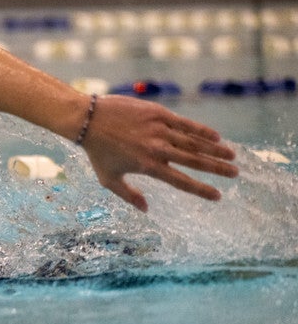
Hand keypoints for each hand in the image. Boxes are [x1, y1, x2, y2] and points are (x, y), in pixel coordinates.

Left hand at [81, 95, 237, 211]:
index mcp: (147, 167)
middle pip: (194, 161)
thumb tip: (147, 209)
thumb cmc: (97, 151)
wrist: (88, 119)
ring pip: (194, 142)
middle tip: (235, 174)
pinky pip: (185, 123)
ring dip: (215, 150)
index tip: (218, 196)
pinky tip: (217, 137)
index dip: (201, 190)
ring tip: (232, 156)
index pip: (181, 181)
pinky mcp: (158, 114)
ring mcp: (159, 130)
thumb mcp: (108, 178)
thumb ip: (128, 195)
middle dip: (217, 169)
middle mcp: (157, 149)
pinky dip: (202, 130)